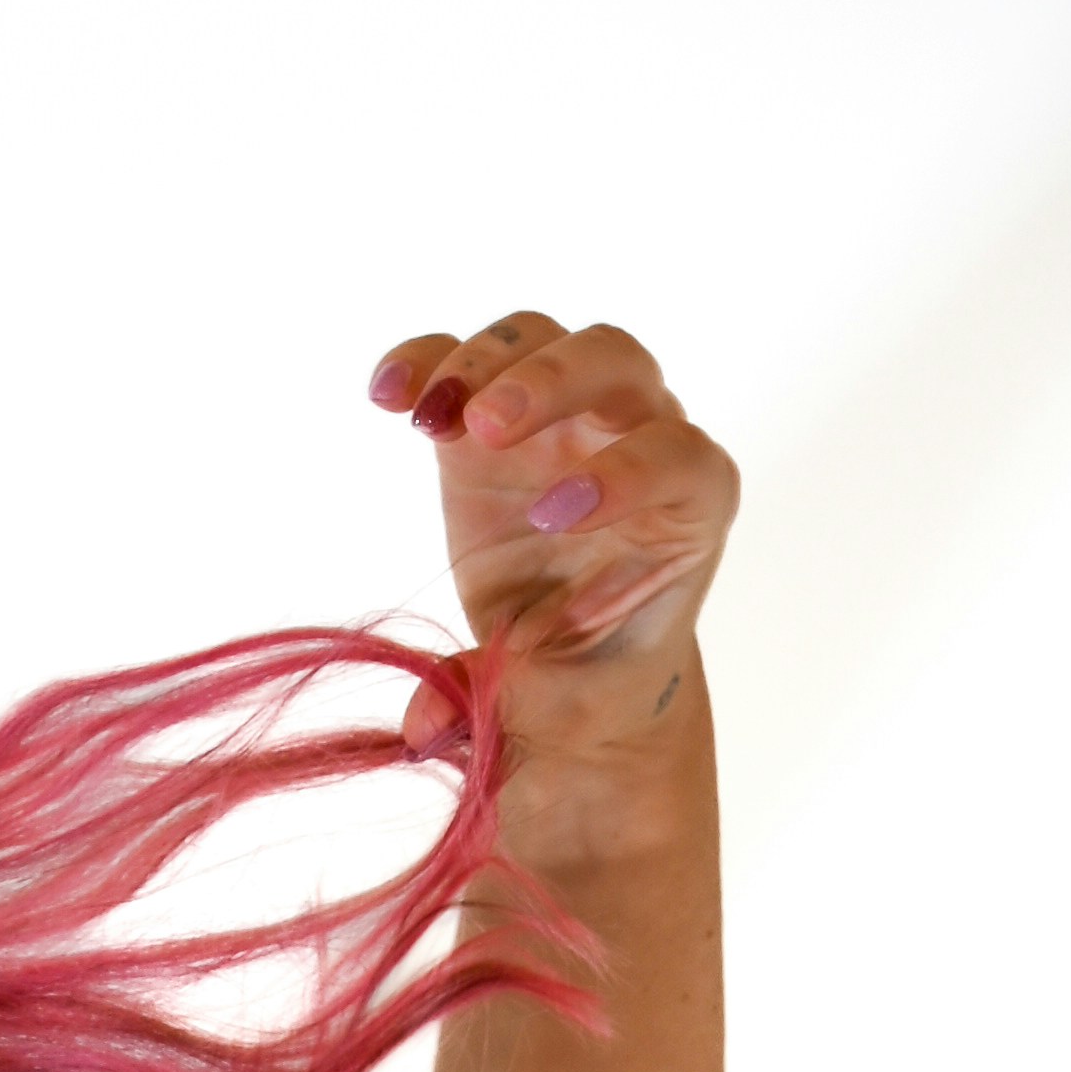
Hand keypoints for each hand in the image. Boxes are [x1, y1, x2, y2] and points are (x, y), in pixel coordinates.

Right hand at [368, 312, 737, 793]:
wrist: (558, 666)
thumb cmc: (578, 686)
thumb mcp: (548, 707)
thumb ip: (495, 703)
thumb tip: (421, 727)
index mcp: (684, 509)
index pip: (679, 459)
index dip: (627, 475)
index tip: (554, 517)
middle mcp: (636, 439)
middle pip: (615, 365)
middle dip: (552, 385)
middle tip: (485, 427)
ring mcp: (565, 417)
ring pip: (544, 344)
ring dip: (484, 364)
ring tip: (426, 417)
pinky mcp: (493, 420)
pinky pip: (465, 362)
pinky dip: (426, 363)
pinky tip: (386, 393)